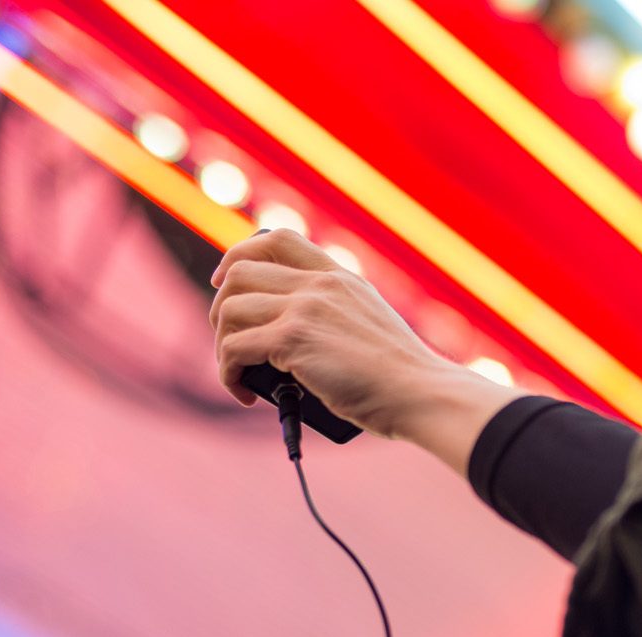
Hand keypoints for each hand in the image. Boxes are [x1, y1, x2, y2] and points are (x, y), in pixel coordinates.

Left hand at [209, 229, 458, 437]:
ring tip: (237, 372)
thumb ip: (335, 317)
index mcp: (340, 277)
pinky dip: (228, 373)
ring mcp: (305, 308)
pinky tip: (243, 393)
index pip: (277, 239)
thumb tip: (289, 341)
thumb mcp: (369, 326)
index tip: (225, 280)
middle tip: (228, 339)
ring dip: (221, 344)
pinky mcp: (293, 340)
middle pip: (240, 272)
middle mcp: (320, 284)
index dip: (240, 254)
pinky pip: (233, 348)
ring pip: (230, 309)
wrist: (420, 393)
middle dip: (221, 307)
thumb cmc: (400, 377)